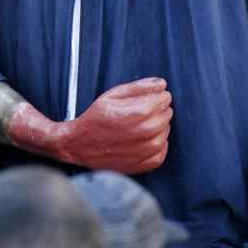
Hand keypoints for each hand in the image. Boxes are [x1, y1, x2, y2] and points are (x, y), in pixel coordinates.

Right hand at [53, 78, 172, 173]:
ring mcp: (147, 150)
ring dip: (157, 127)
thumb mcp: (112, 95)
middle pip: (167, 114)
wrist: (79, 146)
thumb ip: (139, 87)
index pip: (165, 98)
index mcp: (139, 113)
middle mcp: (145, 132)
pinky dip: (155, 144)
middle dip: (157, 110)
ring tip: (137, 127)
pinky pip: (163, 150)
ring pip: (166, 131)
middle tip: (138, 113)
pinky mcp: (145, 164)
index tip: (147, 98)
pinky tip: (140, 140)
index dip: (156, 95)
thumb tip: (161, 84)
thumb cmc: (95, 119)